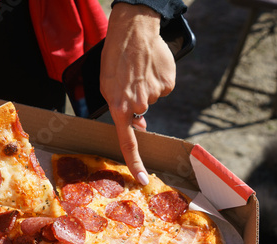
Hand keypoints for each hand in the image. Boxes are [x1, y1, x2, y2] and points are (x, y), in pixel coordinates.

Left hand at [100, 3, 175, 184]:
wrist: (133, 32)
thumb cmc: (114, 59)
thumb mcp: (107, 87)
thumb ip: (120, 109)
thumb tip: (140, 126)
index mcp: (119, 108)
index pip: (127, 142)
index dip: (134, 162)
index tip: (143, 179)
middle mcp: (139, 104)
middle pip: (142, 113)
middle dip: (136, 103)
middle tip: (129, 83)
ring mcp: (155, 94)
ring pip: (153, 99)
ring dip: (146, 89)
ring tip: (138, 71)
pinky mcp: (168, 83)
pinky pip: (163, 88)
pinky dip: (158, 81)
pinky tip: (150, 68)